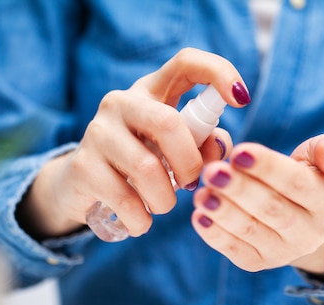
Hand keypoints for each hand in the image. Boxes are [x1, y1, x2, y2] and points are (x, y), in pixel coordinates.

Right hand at [16, 48, 250, 238]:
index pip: (186, 62)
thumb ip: (205, 145)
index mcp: (151, 91)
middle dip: (190, 164)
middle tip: (190, 184)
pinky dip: (142, 220)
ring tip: (162, 206)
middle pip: (168, 123)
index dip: (218, 73)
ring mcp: (97, 132)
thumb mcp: (175, 150)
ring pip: (147, 169)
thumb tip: (219, 149)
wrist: (83, 186)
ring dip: (165, 200)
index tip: (242, 100)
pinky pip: (125, 200)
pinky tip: (141, 222)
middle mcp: (121, 103)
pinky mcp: (82, 166)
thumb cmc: (141, 163)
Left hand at [192, 133, 323, 284]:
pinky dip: (215, 235)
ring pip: (250, 231)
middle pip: (271, 209)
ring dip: (223, 212)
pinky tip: (198, 216)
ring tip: (201, 193)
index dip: (267, 168)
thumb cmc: (317, 177)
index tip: (239, 152)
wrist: (311, 219)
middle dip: (239, 189)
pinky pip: (236, 251)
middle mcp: (310, 233)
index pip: (296, 183)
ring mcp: (284, 252)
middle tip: (213, 172)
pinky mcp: (259, 262)